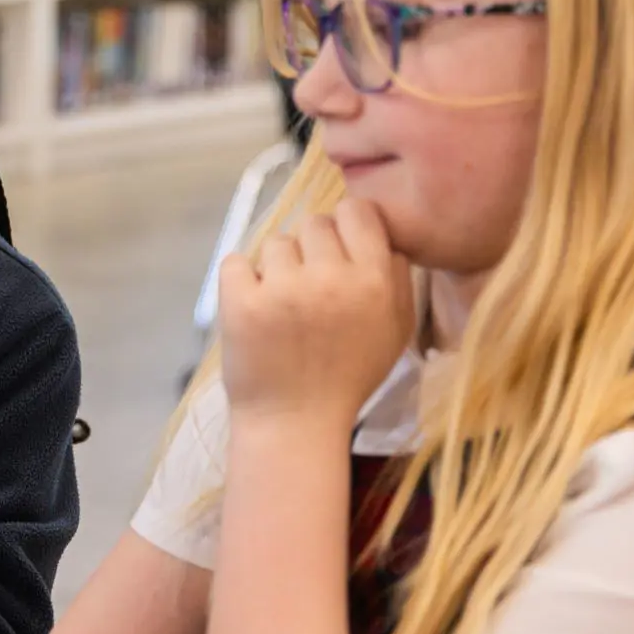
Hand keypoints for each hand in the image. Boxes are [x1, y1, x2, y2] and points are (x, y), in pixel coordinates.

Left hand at [218, 201, 413, 423]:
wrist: (295, 422)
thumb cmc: (349, 376)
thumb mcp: (395, 330)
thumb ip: (396, 277)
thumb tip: (383, 234)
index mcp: (372, 281)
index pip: (357, 211)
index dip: (346, 225)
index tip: (339, 250)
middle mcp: (329, 277)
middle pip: (314, 223)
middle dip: (311, 250)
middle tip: (309, 287)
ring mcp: (281, 288)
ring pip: (275, 243)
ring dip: (277, 268)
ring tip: (283, 306)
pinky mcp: (240, 301)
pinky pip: (236, 262)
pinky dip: (241, 281)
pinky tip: (254, 308)